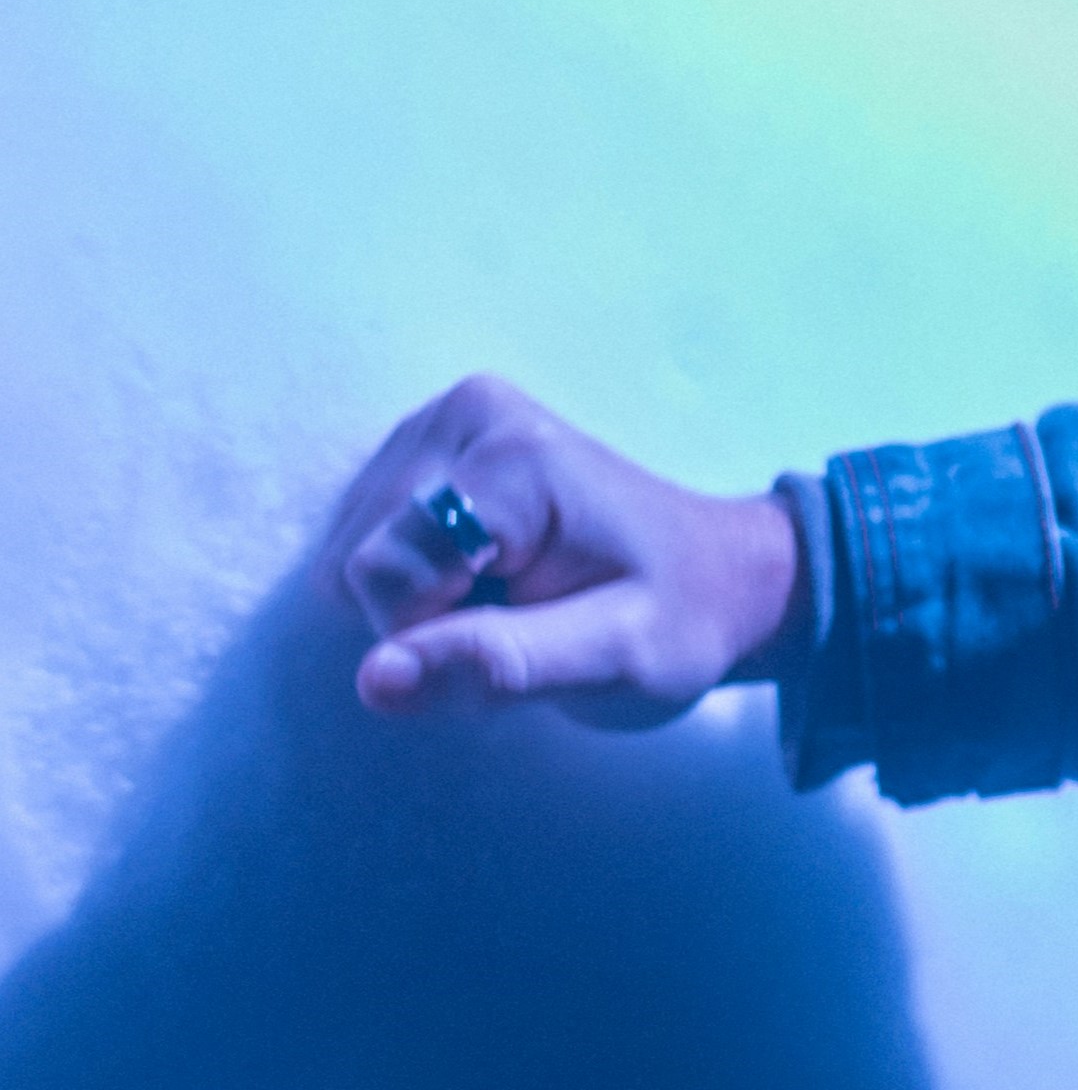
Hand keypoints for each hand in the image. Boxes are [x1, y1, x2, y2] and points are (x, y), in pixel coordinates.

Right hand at [322, 373, 804, 729]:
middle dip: (424, 617)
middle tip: (522, 612)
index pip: (384, 575)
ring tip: (509, 593)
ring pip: (350, 558)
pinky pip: (360, 545)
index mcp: (516, 452)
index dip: (437, 636)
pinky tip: (482, 576)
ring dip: (417, 602)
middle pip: (359, 561)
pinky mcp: (428, 449)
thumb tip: (373, 677)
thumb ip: (497, 667)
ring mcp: (443, 422)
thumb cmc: (677, 621)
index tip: (527, 624)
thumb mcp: (612, 661)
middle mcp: (468, 412)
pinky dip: (410, 581)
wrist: (715, 578)